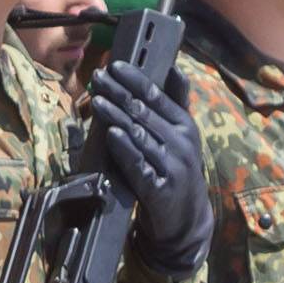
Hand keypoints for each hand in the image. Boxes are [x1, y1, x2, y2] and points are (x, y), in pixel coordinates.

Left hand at [89, 66, 210, 274]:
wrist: (186, 217)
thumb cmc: (176, 169)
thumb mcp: (181, 136)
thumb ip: (176, 104)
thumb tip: (175, 68)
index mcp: (185, 125)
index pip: (157, 96)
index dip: (135, 79)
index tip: (114, 65)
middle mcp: (182, 143)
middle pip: (144, 112)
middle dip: (119, 92)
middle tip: (98, 77)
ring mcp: (172, 166)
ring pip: (139, 135)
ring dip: (116, 116)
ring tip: (97, 100)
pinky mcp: (160, 189)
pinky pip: (138, 164)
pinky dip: (124, 148)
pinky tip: (111, 134)